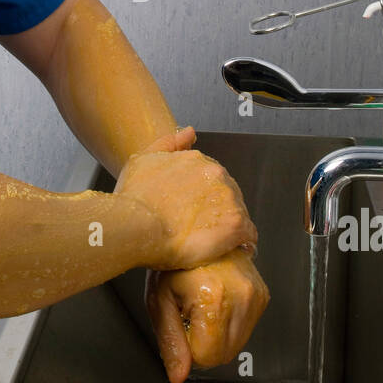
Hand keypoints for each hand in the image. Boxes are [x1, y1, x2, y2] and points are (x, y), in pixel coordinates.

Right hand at [114, 125, 257, 271]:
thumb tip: (190, 132)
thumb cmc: (134, 200)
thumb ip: (168, 144)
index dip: (201, 196)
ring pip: (238, 213)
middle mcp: (217, 174)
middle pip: (227, 193)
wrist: (134, 227)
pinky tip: (228, 249)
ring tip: (208, 242)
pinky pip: (248, 235)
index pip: (211, 177)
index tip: (191, 210)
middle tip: (196, 228)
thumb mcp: (143, 160)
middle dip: (215, 209)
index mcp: (198, 161)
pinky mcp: (235, 224)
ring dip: (227, 226)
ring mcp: (228, 199)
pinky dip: (241, 243)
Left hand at [145, 247, 269, 382]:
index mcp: (214, 297)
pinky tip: (217, 303)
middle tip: (190, 315)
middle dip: (204, 344)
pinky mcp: (262, 295)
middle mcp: (241, 295)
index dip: (188, 349)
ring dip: (218, 335)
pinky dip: (230, 324)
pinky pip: (247, 330)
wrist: (195, 233)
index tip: (181, 326)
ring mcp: (255, 294)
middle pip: (224, 355)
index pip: (207, 356)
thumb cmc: (175, 262)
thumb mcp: (160, 301)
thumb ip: (170, 342)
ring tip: (203, 306)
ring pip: (237, 346)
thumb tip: (178, 374)